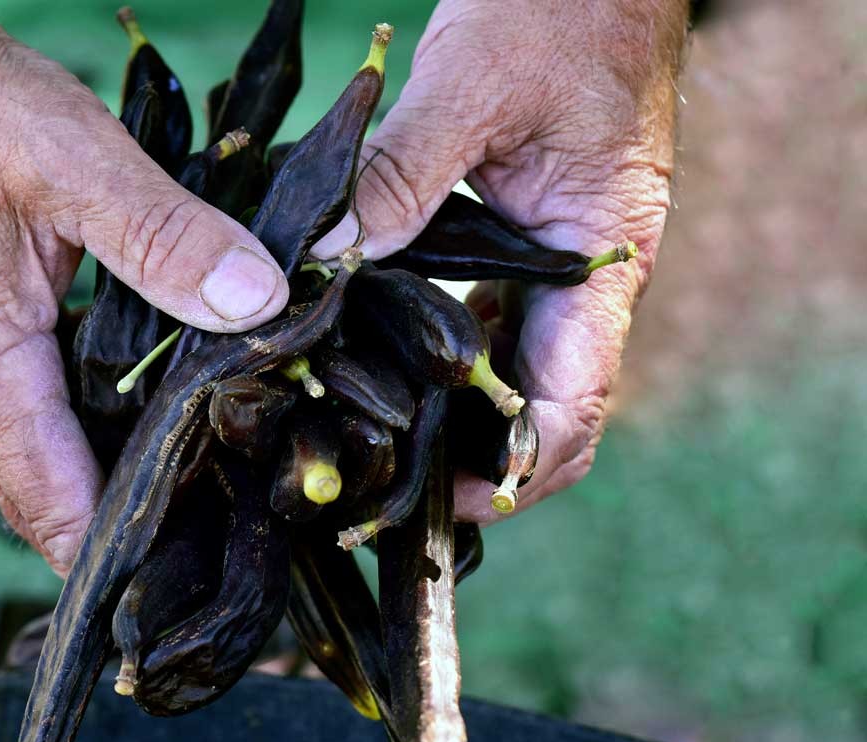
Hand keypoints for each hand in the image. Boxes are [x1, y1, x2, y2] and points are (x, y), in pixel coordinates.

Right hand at [0, 1, 287, 574]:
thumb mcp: (80, 164)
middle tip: (235, 551)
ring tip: (213, 505)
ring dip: (115, 497)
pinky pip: (39, 438)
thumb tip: (256, 304)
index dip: (130, 559)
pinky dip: (94, 451)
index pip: (60, 514)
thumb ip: (167, 241)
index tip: (207, 582)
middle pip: (52, 515)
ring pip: (45, 481)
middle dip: (134, 543)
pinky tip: (164, 433)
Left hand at [311, 0, 688, 520]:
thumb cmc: (557, 9)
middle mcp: (584, 280)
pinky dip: (431, 353)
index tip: (442, 503)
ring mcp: (549, 266)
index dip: (517, 472)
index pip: (575, 407)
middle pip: (536, 409)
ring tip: (360, 447)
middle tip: (375, 492)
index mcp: (604, 261)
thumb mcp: (470, 85)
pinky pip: (477, 320)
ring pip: (504, 372)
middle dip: (469, 462)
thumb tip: (326, 260)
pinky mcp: (515, 244)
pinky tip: (366, 363)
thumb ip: (402, 174)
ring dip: (446, 416)